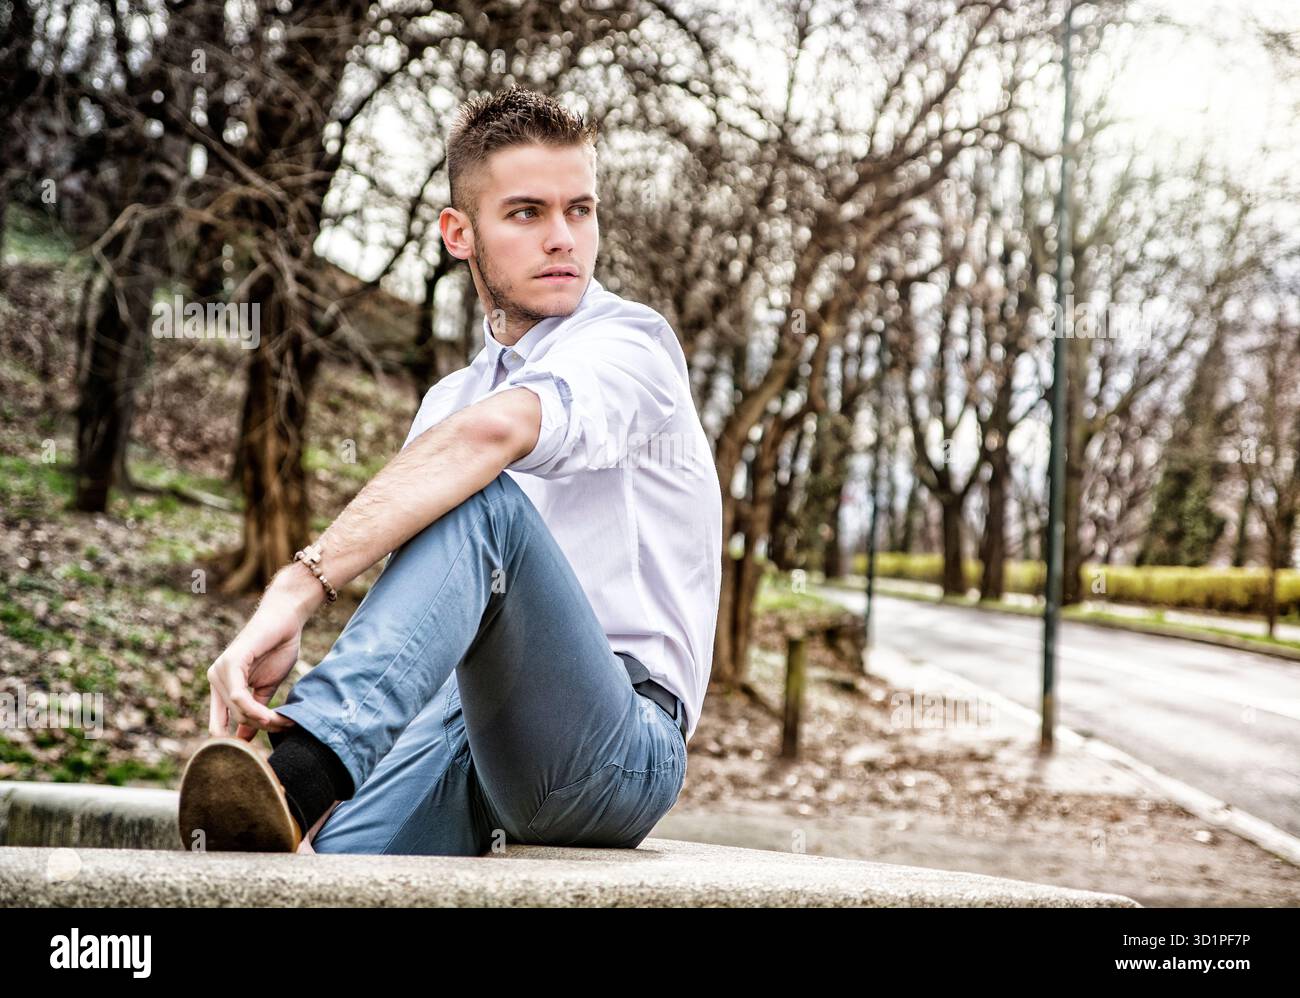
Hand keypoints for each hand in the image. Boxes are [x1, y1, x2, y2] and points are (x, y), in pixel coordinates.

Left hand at [207, 581, 311, 740]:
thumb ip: (255, 710)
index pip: (218, 723)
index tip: (255, 753)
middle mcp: (215, 677)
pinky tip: (272, 715)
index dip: (234, 741)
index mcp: (220, 685)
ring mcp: (220, 670)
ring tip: (284, 721)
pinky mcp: (231, 662)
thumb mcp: (265, 688)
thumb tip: (245, 740)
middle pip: (234, 718)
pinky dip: (256, 710)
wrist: (286, 620)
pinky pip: (239, 696)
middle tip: (284, 727)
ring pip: (237, 709)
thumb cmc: (277, 649)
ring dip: (262, 720)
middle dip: (260, 727)